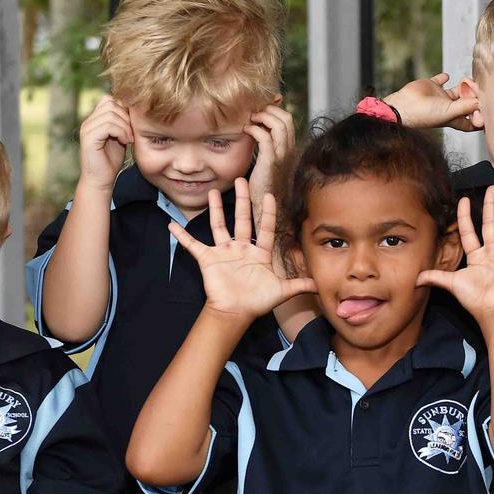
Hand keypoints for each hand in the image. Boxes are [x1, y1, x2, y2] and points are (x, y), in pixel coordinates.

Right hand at [78, 95, 131, 192]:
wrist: (102, 179)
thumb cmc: (112, 159)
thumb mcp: (122, 136)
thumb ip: (124, 122)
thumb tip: (136, 109)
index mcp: (95, 119)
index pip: (110, 99)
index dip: (125, 109)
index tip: (132, 126)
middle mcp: (89, 121)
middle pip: (111, 103)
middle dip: (127, 117)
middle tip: (132, 133)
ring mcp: (87, 129)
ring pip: (111, 114)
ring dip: (125, 126)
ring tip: (129, 139)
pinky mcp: (89, 138)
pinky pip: (108, 125)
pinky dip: (121, 132)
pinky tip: (125, 142)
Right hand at [168, 178, 315, 320]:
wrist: (235, 313)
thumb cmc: (257, 302)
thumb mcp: (283, 291)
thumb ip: (300, 284)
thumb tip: (321, 285)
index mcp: (259, 253)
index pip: (266, 228)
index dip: (268, 212)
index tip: (270, 195)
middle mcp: (241, 249)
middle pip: (242, 219)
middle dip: (243, 200)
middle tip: (241, 180)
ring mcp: (224, 252)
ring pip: (219, 225)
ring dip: (215, 209)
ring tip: (212, 191)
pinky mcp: (208, 259)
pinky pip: (193, 245)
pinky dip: (182, 236)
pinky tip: (172, 225)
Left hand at [244, 103, 294, 206]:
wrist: (267, 205)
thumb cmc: (264, 185)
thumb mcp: (269, 162)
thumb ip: (268, 147)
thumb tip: (259, 131)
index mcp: (289, 148)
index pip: (288, 120)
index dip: (274, 111)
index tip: (259, 113)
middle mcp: (289, 150)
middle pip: (286, 118)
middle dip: (269, 110)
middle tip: (254, 113)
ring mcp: (282, 155)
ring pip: (279, 124)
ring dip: (262, 117)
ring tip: (250, 120)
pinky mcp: (270, 161)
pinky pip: (265, 137)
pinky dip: (254, 129)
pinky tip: (246, 131)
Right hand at [384, 73, 479, 130]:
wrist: (403, 106)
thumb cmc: (424, 116)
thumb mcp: (449, 113)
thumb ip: (465, 106)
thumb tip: (481, 102)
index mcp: (454, 119)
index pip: (471, 121)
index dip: (480, 119)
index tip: (490, 113)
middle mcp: (449, 108)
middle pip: (467, 103)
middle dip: (475, 97)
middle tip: (481, 89)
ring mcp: (440, 97)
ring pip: (457, 91)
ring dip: (464, 86)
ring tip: (468, 81)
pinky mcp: (431, 86)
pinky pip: (440, 80)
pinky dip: (445, 77)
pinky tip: (449, 75)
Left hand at [418, 186, 493, 318]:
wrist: (492, 309)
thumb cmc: (474, 298)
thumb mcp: (452, 283)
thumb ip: (436, 277)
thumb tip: (417, 278)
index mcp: (477, 255)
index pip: (469, 230)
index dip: (465, 216)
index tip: (463, 199)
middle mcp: (493, 251)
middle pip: (491, 223)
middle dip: (491, 205)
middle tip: (492, 188)